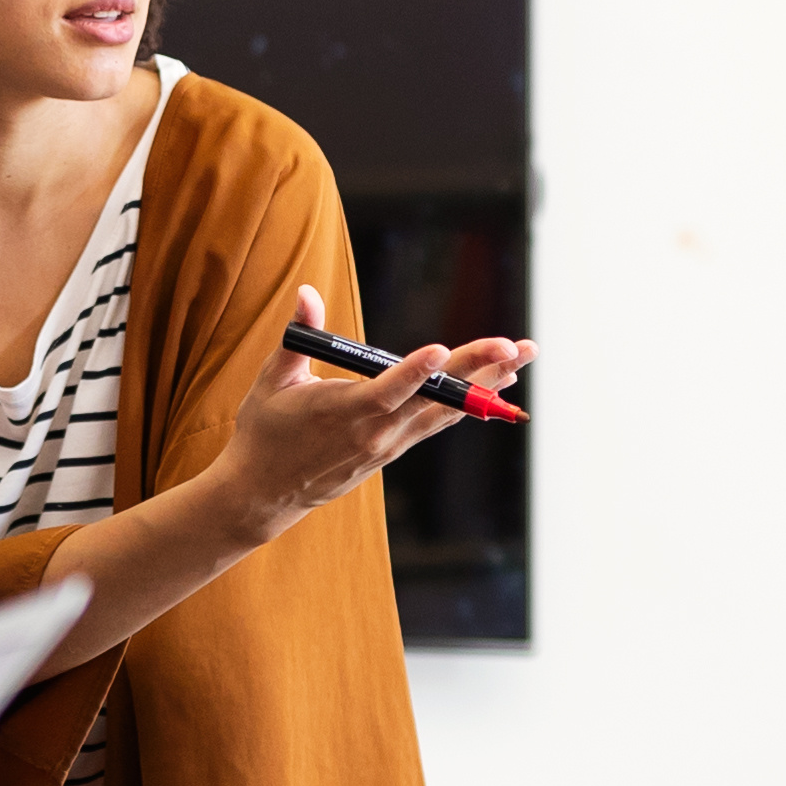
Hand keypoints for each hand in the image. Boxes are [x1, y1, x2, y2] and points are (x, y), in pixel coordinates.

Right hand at [214, 286, 526, 542]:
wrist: (265, 493)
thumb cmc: (264, 431)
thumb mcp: (271, 380)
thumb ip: (297, 334)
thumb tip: (306, 291)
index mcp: (340, 413)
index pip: (384, 392)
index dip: (413, 372)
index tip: (439, 349)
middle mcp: (373, 433)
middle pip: (432, 399)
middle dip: (476, 370)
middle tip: (512, 346)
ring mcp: (388, 445)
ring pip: (446, 412)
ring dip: (486, 385)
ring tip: (521, 358)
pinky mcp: (394, 450)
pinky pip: (438, 423)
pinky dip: (468, 404)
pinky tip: (498, 387)